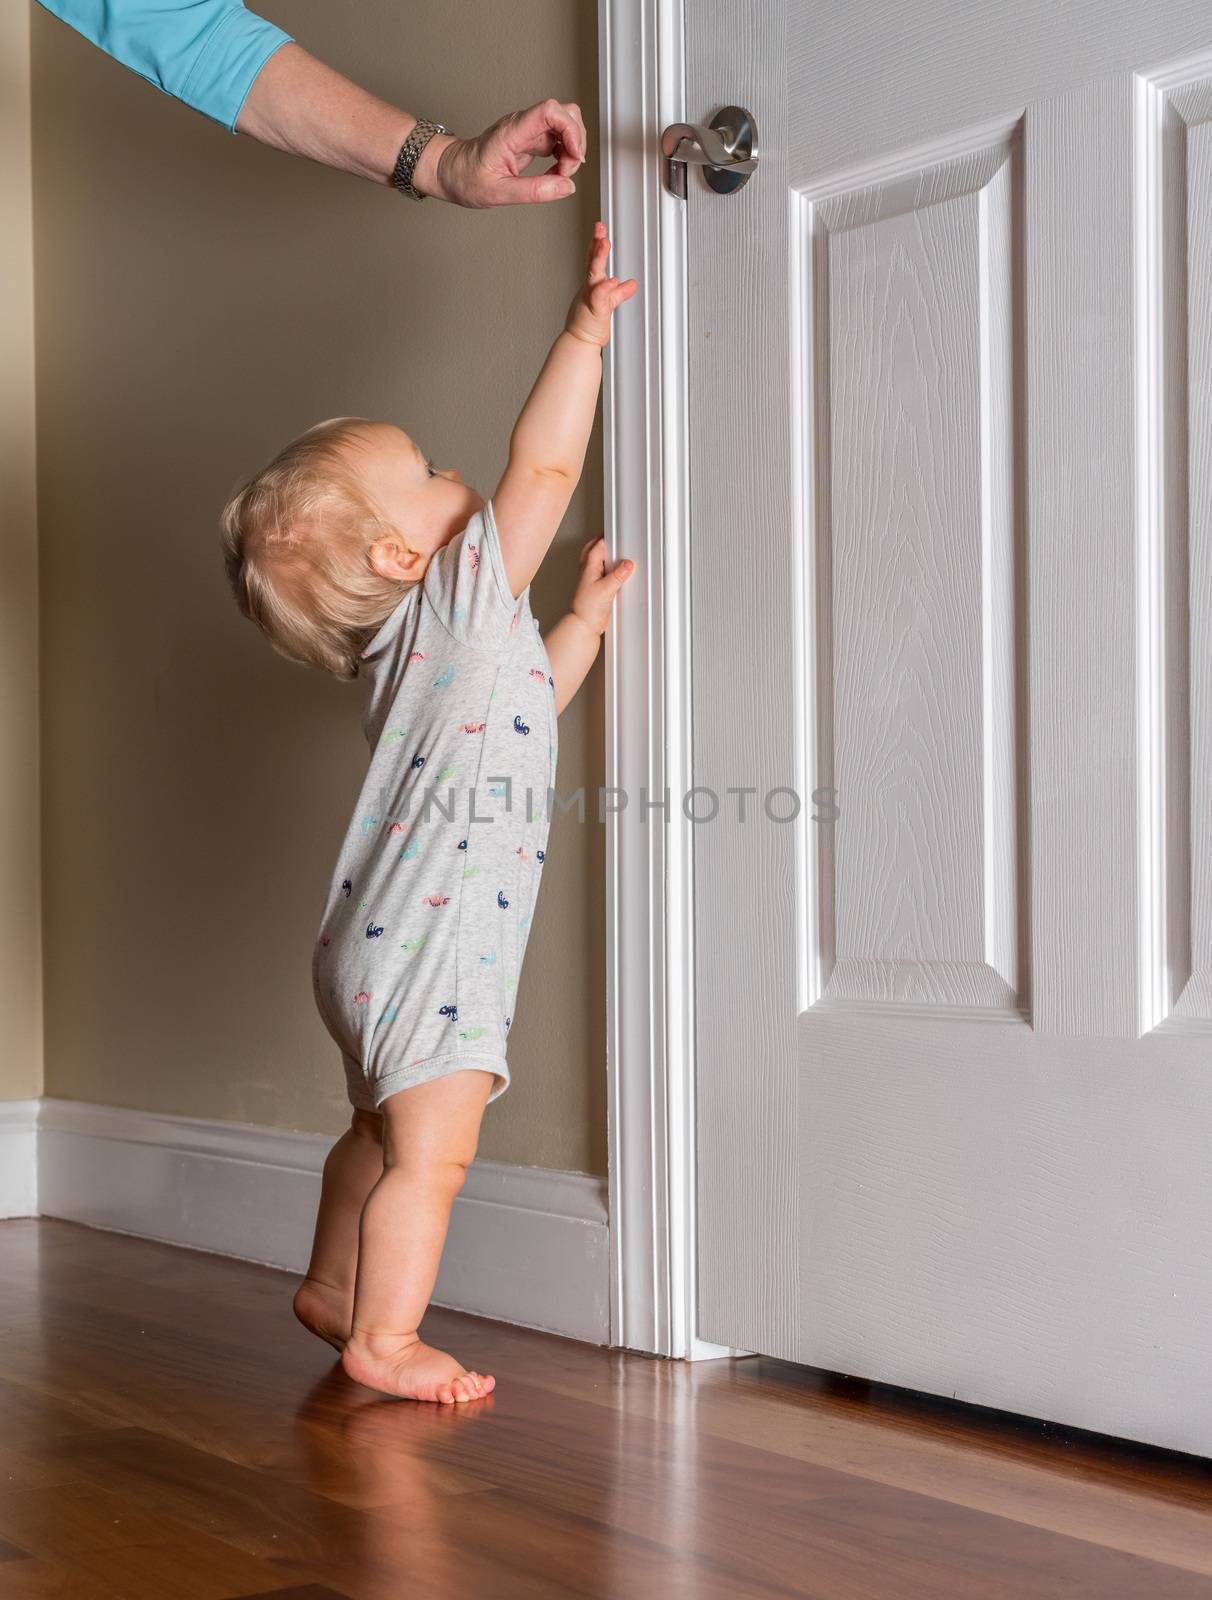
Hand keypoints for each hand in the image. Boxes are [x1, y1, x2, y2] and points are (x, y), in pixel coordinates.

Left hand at [415, 100, 586, 206]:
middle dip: (575, 142)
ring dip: (570, 151)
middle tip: (566, 171)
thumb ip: (534, 191)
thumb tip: (566, 187)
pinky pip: (557, 140)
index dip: (570, 130)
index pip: (551, 111)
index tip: (573, 157)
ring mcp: (527, 130)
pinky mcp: (529, 139)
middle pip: (565, 113)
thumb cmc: (466, 178)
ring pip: (564, 125)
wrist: (450, 171)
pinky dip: (563, 156)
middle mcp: (522, 125)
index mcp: (512, 131)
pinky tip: (554, 173)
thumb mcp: (499, 192)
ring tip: (559, 175)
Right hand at [565, 223, 638, 347]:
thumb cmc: (589, 321)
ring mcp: (591, 297)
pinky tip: (612, 280)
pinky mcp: (595, 310)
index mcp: (593, 283)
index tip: (600, 226)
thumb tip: (631, 283)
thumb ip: (620, 292)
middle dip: (597, 243)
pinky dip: (605, 288)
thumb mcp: (608, 303)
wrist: (580, 340)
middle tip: (600, 227)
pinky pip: (600, 297)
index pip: (594, 258)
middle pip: (593, 261)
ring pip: (594, 274)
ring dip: (599, 258)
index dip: (597, 241)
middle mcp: (590, 287)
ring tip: (604, 243)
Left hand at [570, 537, 634, 634]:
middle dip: (602, 543)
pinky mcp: (597, 588)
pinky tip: (615, 572)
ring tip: (615, 551)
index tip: (617, 534)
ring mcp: (591, 580)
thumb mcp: (606, 589)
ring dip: (604, 555)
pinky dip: (608, 569)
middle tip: (612, 538)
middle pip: (593, 550)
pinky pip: (602, 573)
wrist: (585, 625)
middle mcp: (588, 571)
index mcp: (588, 567)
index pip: (597, 546)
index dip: (607, 538)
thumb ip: (618, 575)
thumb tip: (628, 564)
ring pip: (596, 561)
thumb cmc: (587, 608)